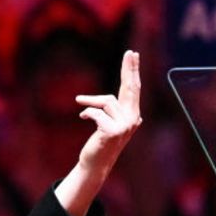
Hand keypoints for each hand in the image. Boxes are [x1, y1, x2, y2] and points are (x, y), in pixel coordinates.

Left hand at [74, 50, 142, 179]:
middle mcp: (133, 119)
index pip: (133, 89)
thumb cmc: (100, 142)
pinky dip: (87, 113)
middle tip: (129, 52)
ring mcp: (125, 126)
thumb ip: (111, 112)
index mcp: (133, 115)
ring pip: (106, 101)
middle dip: (129, 69)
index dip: (132, 72)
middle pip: (130, 88)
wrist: (96, 163)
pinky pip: (96, 113)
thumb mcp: (107, 123)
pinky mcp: (113, 131)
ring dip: (91, 103)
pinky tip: (83, 117)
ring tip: (82, 107)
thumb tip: (107, 102)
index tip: (132, 55)